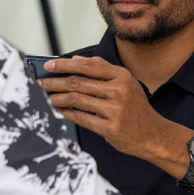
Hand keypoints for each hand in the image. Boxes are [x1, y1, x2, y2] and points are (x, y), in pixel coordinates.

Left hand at [40, 55, 182, 165]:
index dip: (65, 65)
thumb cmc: (137, 109)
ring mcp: (115, 110)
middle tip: (39, 83)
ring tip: (45, 98)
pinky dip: (66, 114)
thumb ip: (103, 70)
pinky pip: (81, 118)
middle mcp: (119, 91)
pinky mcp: (110, 127)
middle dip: (54, 82)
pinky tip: (58, 112)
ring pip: (76, 99)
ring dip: (56, 98)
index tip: (48, 65)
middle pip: (78, 82)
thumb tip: (76, 60)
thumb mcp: (126, 84)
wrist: (154, 135)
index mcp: (122, 77)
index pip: (88, 66)